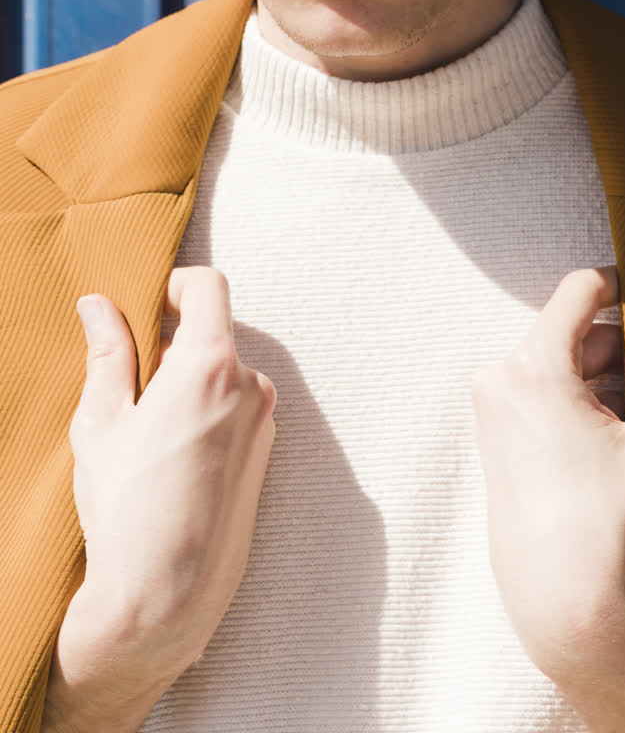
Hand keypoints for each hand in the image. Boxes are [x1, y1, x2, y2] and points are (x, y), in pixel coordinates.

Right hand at [53, 267, 275, 708]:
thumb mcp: (102, 421)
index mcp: (211, 365)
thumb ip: (107, 353)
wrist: (166, 598)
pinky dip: (206, 416)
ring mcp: (265, 423)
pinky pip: (236, 412)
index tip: (150, 303)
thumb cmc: (127, 508)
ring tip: (146, 435)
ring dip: (189, 385)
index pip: (208, 287)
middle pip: (214, 335)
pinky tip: (170, 460)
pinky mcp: (265, 456)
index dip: (176, 285)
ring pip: (224, 376)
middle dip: (173, 346)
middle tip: (130, 385)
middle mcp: (251, 387)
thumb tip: (98, 305)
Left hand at [471, 267, 624, 685]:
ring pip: (554, 359)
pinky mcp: (491, 428)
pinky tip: (610, 429)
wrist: (560, 592)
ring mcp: (491, 402)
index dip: (619, 284)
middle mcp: (501, 375)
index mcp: (535, 366)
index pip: (579, 289)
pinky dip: (573, 394)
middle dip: (616, 343)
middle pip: (568, 328)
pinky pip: (537, 387)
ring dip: (598, 372)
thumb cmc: (609, 519)